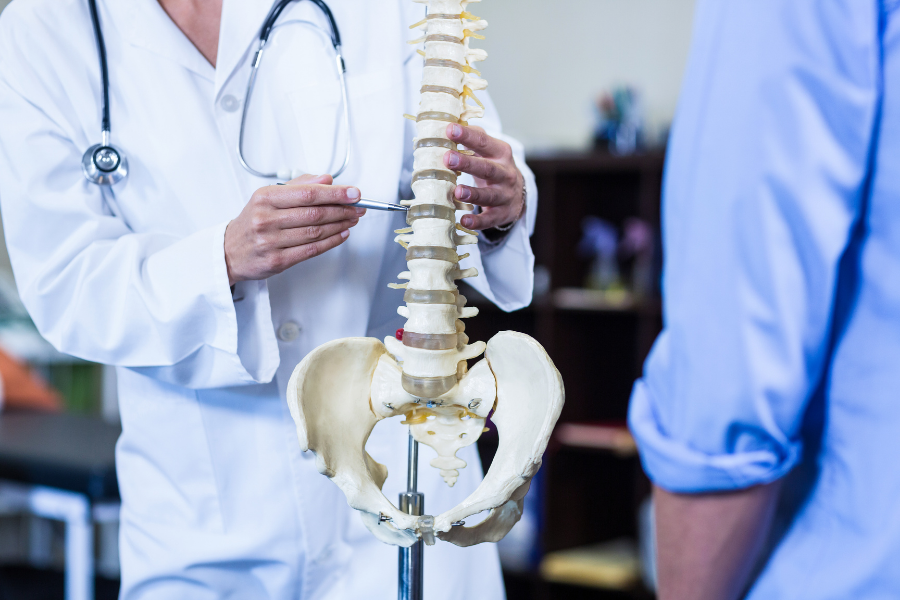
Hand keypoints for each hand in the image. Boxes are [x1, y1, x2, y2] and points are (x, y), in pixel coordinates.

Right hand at [224, 174, 364, 284]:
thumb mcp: (269, 197)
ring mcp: (271, 241)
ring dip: (340, 225)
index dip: (335, 193)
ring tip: (352, 219)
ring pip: (316, 232)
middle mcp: (266, 219)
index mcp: (265, 198)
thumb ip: (299, 186)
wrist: (229, 251)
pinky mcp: (277, 260)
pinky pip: (312, 249)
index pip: (308, 193)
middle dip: (342, 209)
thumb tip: (326, 179)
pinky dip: (332, 241)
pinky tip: (342, 233)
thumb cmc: (253, 222)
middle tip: (358, 207)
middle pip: (315, 213)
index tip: (353, 193)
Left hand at [443, 124, 524, 230]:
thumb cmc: (495, 167)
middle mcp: (506, 173)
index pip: (483, 141)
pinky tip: (464, 221)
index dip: (467, 136)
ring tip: (456, 192)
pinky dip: (478, 221)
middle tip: (447, 158)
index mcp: (500, 152)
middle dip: (467, 163)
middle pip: (487, 167)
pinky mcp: (502, 214)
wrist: (518, 194)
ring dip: (473, 193)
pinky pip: (489, 218)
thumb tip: (448, 124)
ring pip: (489, 194)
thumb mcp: (489, 151)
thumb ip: (474, 138)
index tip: (449, 130)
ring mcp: (505, 194)